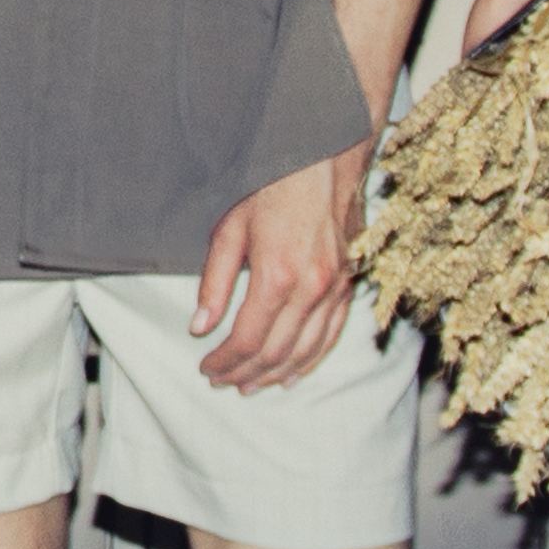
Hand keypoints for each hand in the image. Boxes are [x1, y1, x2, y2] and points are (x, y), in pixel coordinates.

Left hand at [190, 144, 372, 394]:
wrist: (322, 163)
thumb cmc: (269, 192)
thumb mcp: (228, 231)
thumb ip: (214, 283)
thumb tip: (199, 326)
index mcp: (276, 275)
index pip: (246, 339)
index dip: (224, 361)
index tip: (206, 368)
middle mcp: (311, 288)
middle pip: (275, 351)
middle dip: (245, 373)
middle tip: (223, 382)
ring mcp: (335, 289)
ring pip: (305, 350)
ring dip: (275, 374)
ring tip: (250, 385)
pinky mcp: (348, 285)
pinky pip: (331, 335)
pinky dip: (310, 360)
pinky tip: (292, 374)